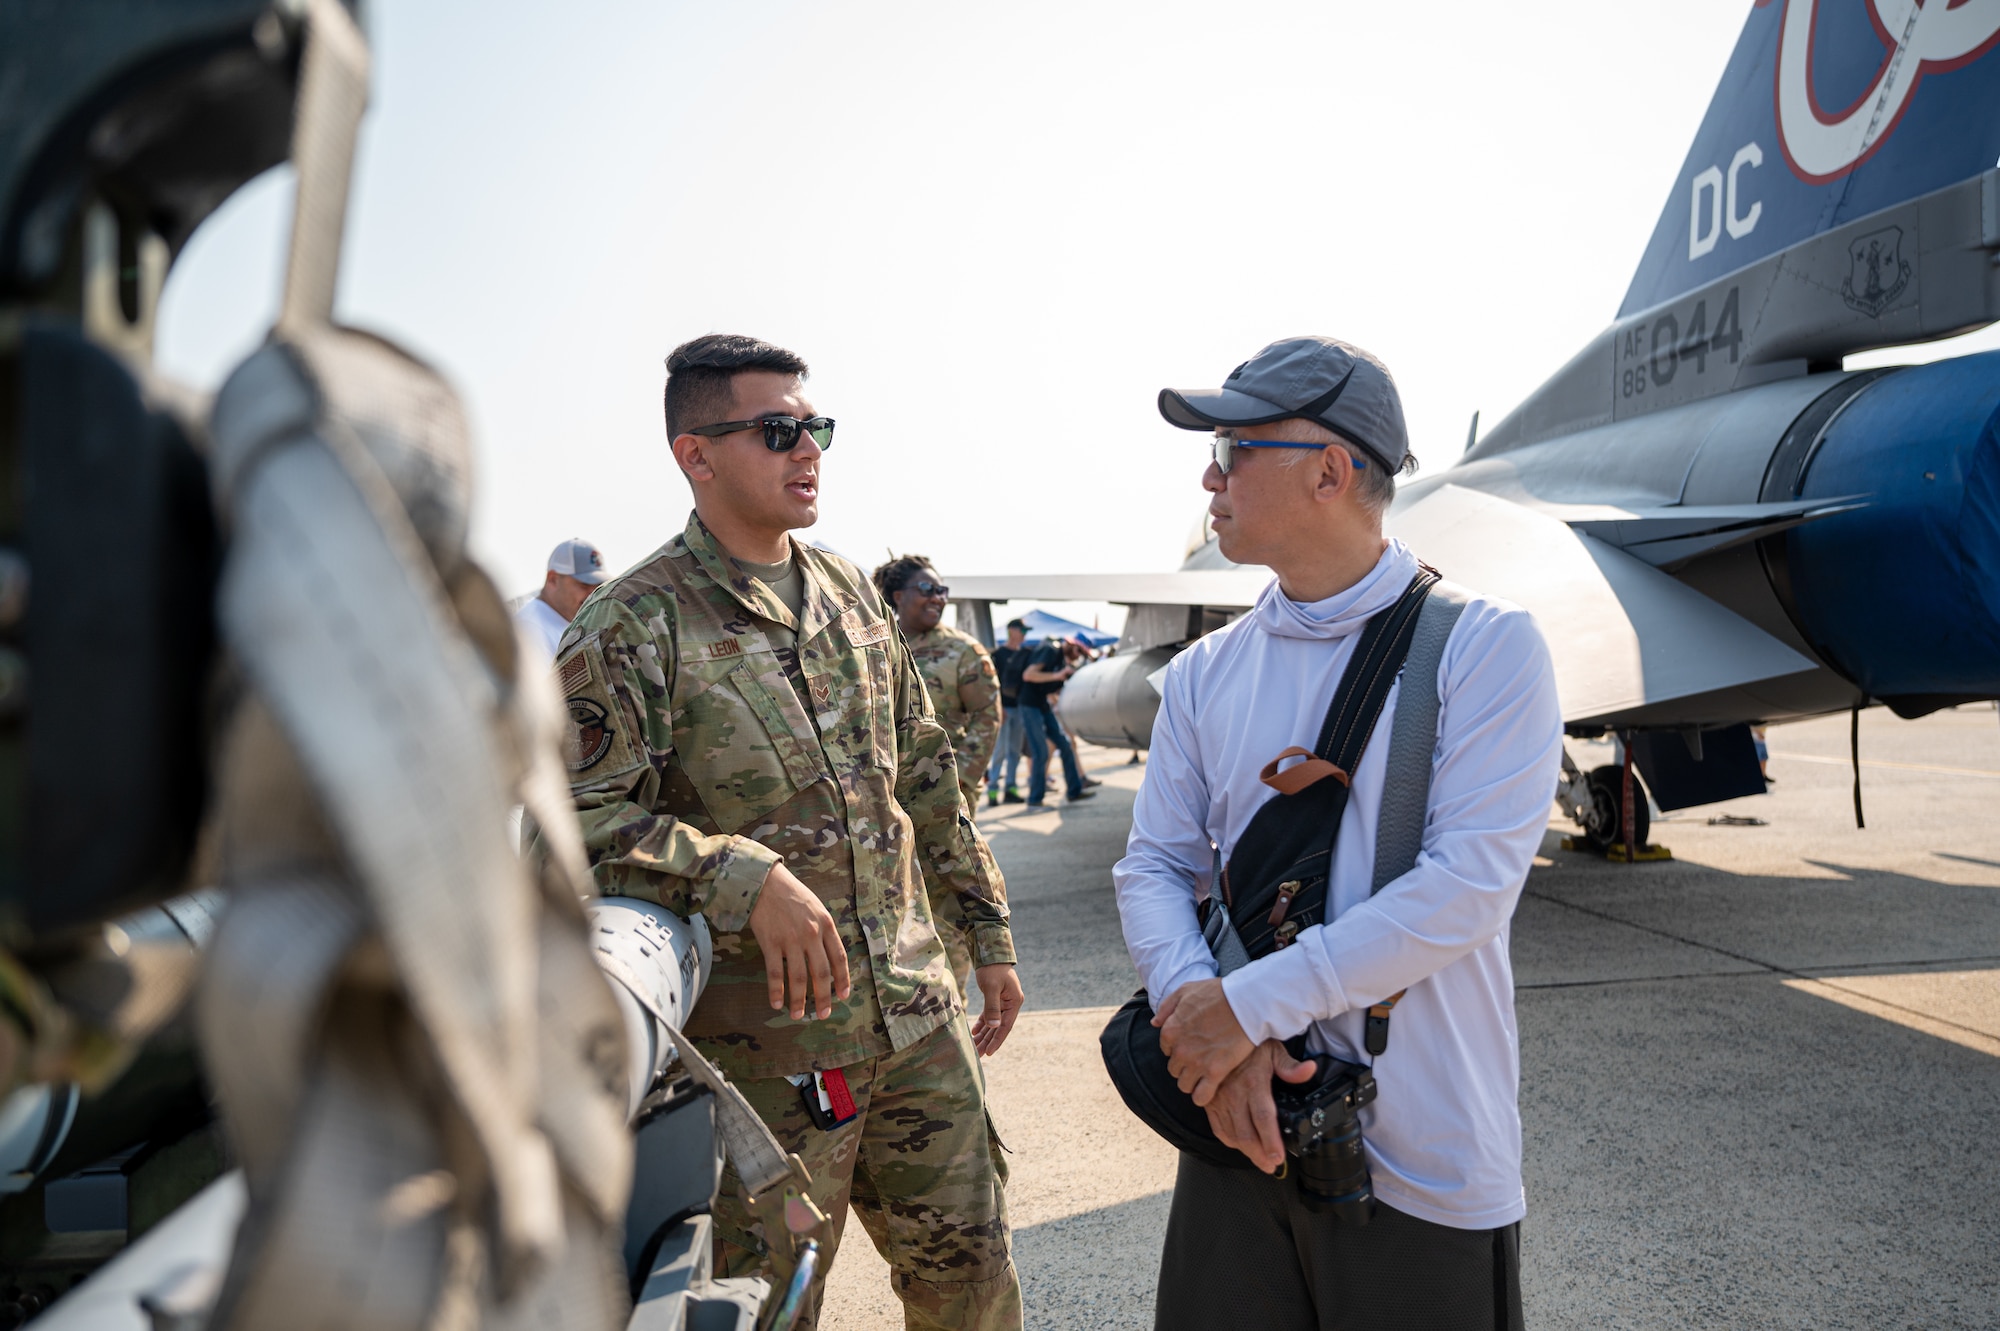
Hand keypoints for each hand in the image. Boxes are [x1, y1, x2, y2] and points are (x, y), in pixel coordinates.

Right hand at [748, 862, 851, 1020]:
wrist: (765, 882)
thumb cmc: (792, 895)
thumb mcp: (816, 907)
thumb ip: (824, 930)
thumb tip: (830, 957)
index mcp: (826, 924)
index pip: (839, 957)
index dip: (842, 979)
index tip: (843, 996)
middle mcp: (811, 934)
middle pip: (821, 972)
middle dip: (823, 997)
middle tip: (823, 1015)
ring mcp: (790, 939)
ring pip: (798, 977)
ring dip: (799, 1000)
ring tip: (797, 1015)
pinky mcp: (770, 942)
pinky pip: (775, 972)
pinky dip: (776, 990)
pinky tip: (777, 1003)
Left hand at [971, 964, 1023, 1055]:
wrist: (990, 952)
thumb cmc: (992, 969)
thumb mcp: (991, 988)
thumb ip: (992, 1008)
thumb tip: (993, 1027)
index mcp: (1014, 1002)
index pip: (1005, 1026)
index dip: (997, 1040)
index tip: (989, 1053)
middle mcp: (1011, 1004)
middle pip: (999, 1027)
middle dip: (988, 1041)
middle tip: (978, 1055)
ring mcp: (1004, 1001)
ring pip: (993, 1023)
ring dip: (984, 1034)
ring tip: (975, 1047)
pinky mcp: (995, 998)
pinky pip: (989, 1015)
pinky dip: (982, 1023)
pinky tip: (974, 1032)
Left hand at [1154, 978, 1253, 1106]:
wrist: (1246, 1003)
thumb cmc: (1218, 994)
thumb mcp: (1186, 990)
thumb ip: (1167, 1007)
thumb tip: (1155, 1023)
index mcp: (1170, 1031)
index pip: (1166, 1049)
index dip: (1178, 1048)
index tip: (1191, 1044)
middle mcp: (1180, 1050)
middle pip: (1174, 1069)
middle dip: (1185, 1065)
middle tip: (1200, 1059)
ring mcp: (1197, 1063)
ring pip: (1184, 1085)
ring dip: (1192, 1081)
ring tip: (1205, 1074)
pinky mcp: (1215, 1073)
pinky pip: (1200, 1096)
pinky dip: (1202, 1096)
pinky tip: (1209, 1089)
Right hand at [1204, 1039, 1319, 1172]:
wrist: (1214, 1035)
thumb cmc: (1247, 1044)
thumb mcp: (1273, 1049)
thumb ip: (1290, 1066)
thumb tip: (1309, 1070)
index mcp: (1253, 1083)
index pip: (1263, 1118)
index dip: (1271, 1141)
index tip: (1278, 1157)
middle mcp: (1235, 1094)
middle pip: (1247, 1134)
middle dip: (1260, 1155)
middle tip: (1271, 1166)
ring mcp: (1220, 1100)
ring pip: (1232, 1135)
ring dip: (1246, 1152)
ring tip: (1260, 1161)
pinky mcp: (1210, 1103)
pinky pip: (1219, 1128)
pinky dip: (1230, 1141)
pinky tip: (1240, 1145)